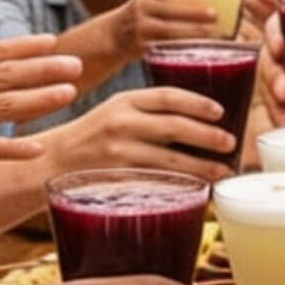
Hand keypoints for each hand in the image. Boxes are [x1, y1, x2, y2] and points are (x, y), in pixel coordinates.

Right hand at [44, 84, 235, 178]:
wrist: (54, 161)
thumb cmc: (93, 137)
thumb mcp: (115, 112)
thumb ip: (147, 111)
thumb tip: (196, 120)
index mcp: (124, 101)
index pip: (168, 96)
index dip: (198, 104)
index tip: (220, 112)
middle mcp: (121, 122)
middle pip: (174, 126)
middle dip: (207, 136)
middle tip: (230, 143)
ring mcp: (118, 152)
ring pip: (169, 159)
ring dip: (201, 166)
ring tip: (222, 171)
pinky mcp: (116, 178)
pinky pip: (156, 182)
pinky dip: (180, 186)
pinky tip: (196, 188)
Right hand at [108, 0, 220, 57]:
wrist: (117, 34)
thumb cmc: (149, 12)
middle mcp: (140, 6)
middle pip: (169, 9)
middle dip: (193, 13)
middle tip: (215, 15)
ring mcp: (139, 27)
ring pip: (168, 31)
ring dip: (191, 32)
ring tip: (212, 33)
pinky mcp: (142, 46)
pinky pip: (165, 46)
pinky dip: (184, 47)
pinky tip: (200, 47)